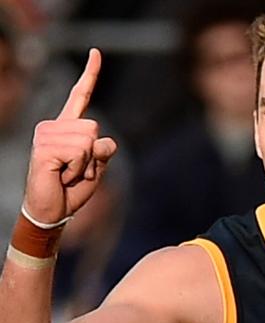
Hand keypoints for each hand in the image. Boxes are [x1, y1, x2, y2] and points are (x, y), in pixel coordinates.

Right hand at [23, 48, 117, 222]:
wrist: (52, 211)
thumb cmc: (72, 190)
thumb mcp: (96, 168)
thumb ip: (104, 151)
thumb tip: (103, 142)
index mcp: (68, 127)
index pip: (80, 95)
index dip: (90, 74)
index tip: (97, 53)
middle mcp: (55, 126)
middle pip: (95, 127)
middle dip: (95, 155)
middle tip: (76, 170)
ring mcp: (46, 135)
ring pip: (89, 140)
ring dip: (86, 164)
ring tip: (68, 173)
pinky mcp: (44, 147)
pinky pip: (80, 153)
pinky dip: (78, 169)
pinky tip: (62, 175)